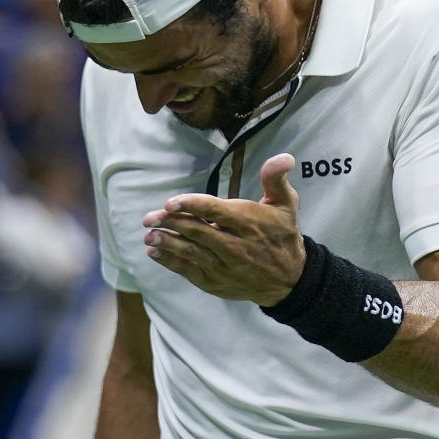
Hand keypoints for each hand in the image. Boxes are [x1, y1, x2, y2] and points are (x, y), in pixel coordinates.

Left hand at [141, 153, 305, 305]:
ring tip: (148, 234)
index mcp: (248, 222)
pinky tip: (155, 252)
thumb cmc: (283, 235)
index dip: (190, 205)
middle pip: (197, 231)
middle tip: (150, 217)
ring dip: (167, 243)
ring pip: (191, 251)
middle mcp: (235, 245)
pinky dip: (171, 261)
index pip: (214, 211)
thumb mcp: (287, 205)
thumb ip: (276, 179)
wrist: (289, 278)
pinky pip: (189, 271)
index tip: (170, 202)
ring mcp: (225, 265)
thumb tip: (284, 157)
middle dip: (171, 223)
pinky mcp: (216, 281)